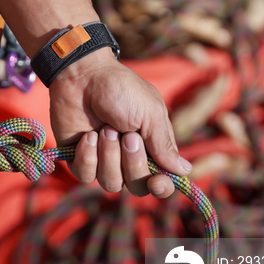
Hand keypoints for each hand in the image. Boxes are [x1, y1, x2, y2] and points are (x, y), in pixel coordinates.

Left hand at [49, 48, 192, 197]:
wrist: (83, 76)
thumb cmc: (121, 89)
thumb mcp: (150, 113)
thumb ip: (164, 144)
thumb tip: (185, 171)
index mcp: (151, 149)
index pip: (160, 182)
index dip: (160, 188)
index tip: (156, 182)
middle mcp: (128, 160)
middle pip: (136, 187)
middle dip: (132, 162)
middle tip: (127, 134)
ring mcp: (102, 161)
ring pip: (110, 184)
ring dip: (109, 156)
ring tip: (104, 129)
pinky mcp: (79, 159)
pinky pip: (85, 175)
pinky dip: (88, 155)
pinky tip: (87, 136)